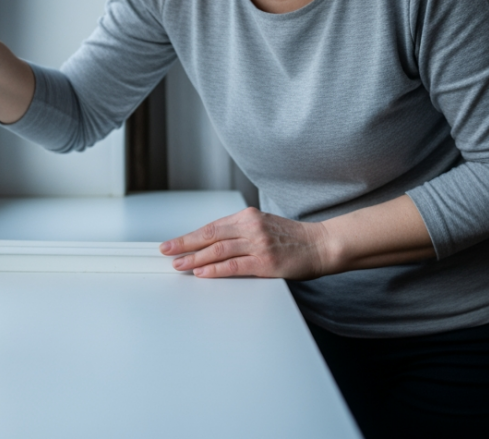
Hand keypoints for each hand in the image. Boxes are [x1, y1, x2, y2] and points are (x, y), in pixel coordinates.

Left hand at [160, 207, 332, 279]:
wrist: (322, 245)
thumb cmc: (293, 238)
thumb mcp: (264, 225)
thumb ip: (240, 232)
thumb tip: (212, 244)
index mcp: (248, 216)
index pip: (212, 227)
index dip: (189, 236)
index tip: (172, 243)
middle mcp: (251, 227)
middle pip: (210, 236)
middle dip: (185, 245)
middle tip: (167, 252)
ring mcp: (259, 244)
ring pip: (219, 250)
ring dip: (195, 258)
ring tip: (179, 264)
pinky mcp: (266, 261)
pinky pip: (234, 266)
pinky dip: (215, 269)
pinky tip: (202, 272)